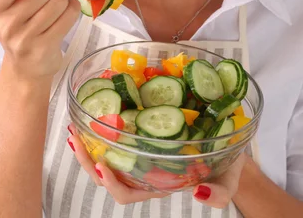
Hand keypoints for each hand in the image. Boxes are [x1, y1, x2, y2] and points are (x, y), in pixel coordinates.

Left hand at [67, 123, 245, 207]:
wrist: (228, 141)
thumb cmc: (225, 166)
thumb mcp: (227, 180)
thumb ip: (219, 193)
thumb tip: (200, 193)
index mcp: (157, 184)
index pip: (127, 193)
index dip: (111, 184)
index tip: (102, 167)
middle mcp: (143, 170)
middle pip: (106, 174)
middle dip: (87, 160)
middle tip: (76, 140)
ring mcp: (140, 151)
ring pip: (106, 153)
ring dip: (88, 142)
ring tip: (74, 127)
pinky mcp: (140, 131)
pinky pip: (116, 132)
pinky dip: (102, 124)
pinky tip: (94, 108)